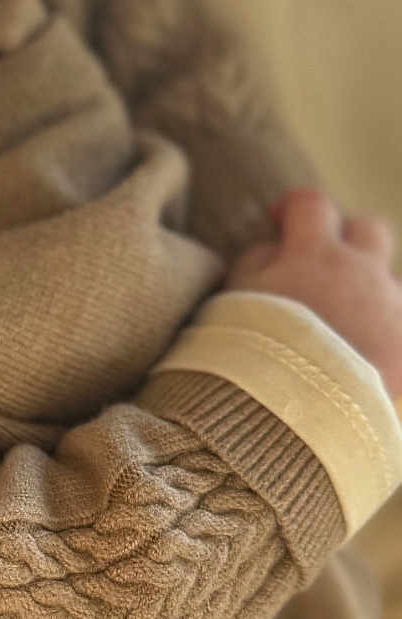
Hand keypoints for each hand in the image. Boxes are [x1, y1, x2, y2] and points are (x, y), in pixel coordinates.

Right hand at [225, 188, 401, 391]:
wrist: (295, 413)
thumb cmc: (254, 349)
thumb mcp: (233, 295)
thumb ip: (256, 260)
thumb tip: (276, 248)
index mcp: (317, 254)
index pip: (312, 204)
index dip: (293, 208)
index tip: (279, 221)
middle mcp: (364, 275)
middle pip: (370, 230)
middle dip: (347, 237)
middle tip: (321, 263)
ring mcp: (392, 313)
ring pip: (386, 286)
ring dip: (365, 296)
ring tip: (337, 330)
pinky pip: (397, 331)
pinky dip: (380, 336)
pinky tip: (357, 359)